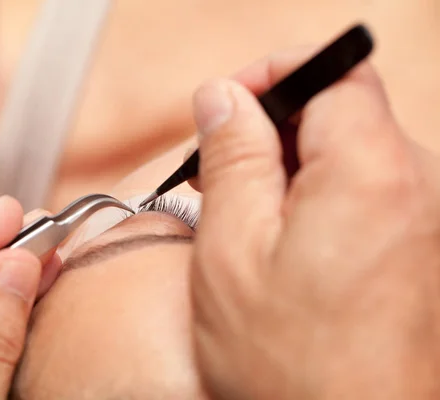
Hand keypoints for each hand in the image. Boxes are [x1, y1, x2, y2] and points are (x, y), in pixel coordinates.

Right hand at [190, 49, 439, 399]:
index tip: (228, 104)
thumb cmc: (288, 369)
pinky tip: (285, 240)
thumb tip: (221, 96)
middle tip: (220, 173)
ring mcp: (429, 220)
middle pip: (343, 112)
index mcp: (372, 174)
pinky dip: (322, 197)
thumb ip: (231, 159)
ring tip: (247, 217)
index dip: (272, 75)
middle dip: (274, 128)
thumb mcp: (231, 252)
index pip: (332, 72)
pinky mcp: (424, 248)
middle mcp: (421, 187)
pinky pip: (370, 191)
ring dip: (294, 168)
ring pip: (353, 154)